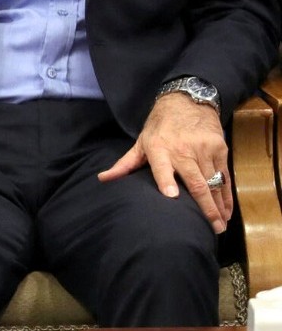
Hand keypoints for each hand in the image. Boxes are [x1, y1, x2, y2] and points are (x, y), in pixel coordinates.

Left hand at [98, 93, 230, 232]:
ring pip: (213, 182)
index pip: (162, 167)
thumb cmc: (160, 127)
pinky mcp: (220, 149)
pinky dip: (227, 196)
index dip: (166, 180)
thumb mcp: (140, 143)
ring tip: (220, 225)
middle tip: (211, 228)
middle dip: (204, 207)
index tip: (171, 196)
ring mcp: (204, 150)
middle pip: (196, 182)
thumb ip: (124, 164)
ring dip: (218, 206)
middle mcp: (183, 150)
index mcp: (159, 149)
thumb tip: (102, 179)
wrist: (186, 102)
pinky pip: (225, 177)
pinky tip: (227, 210)